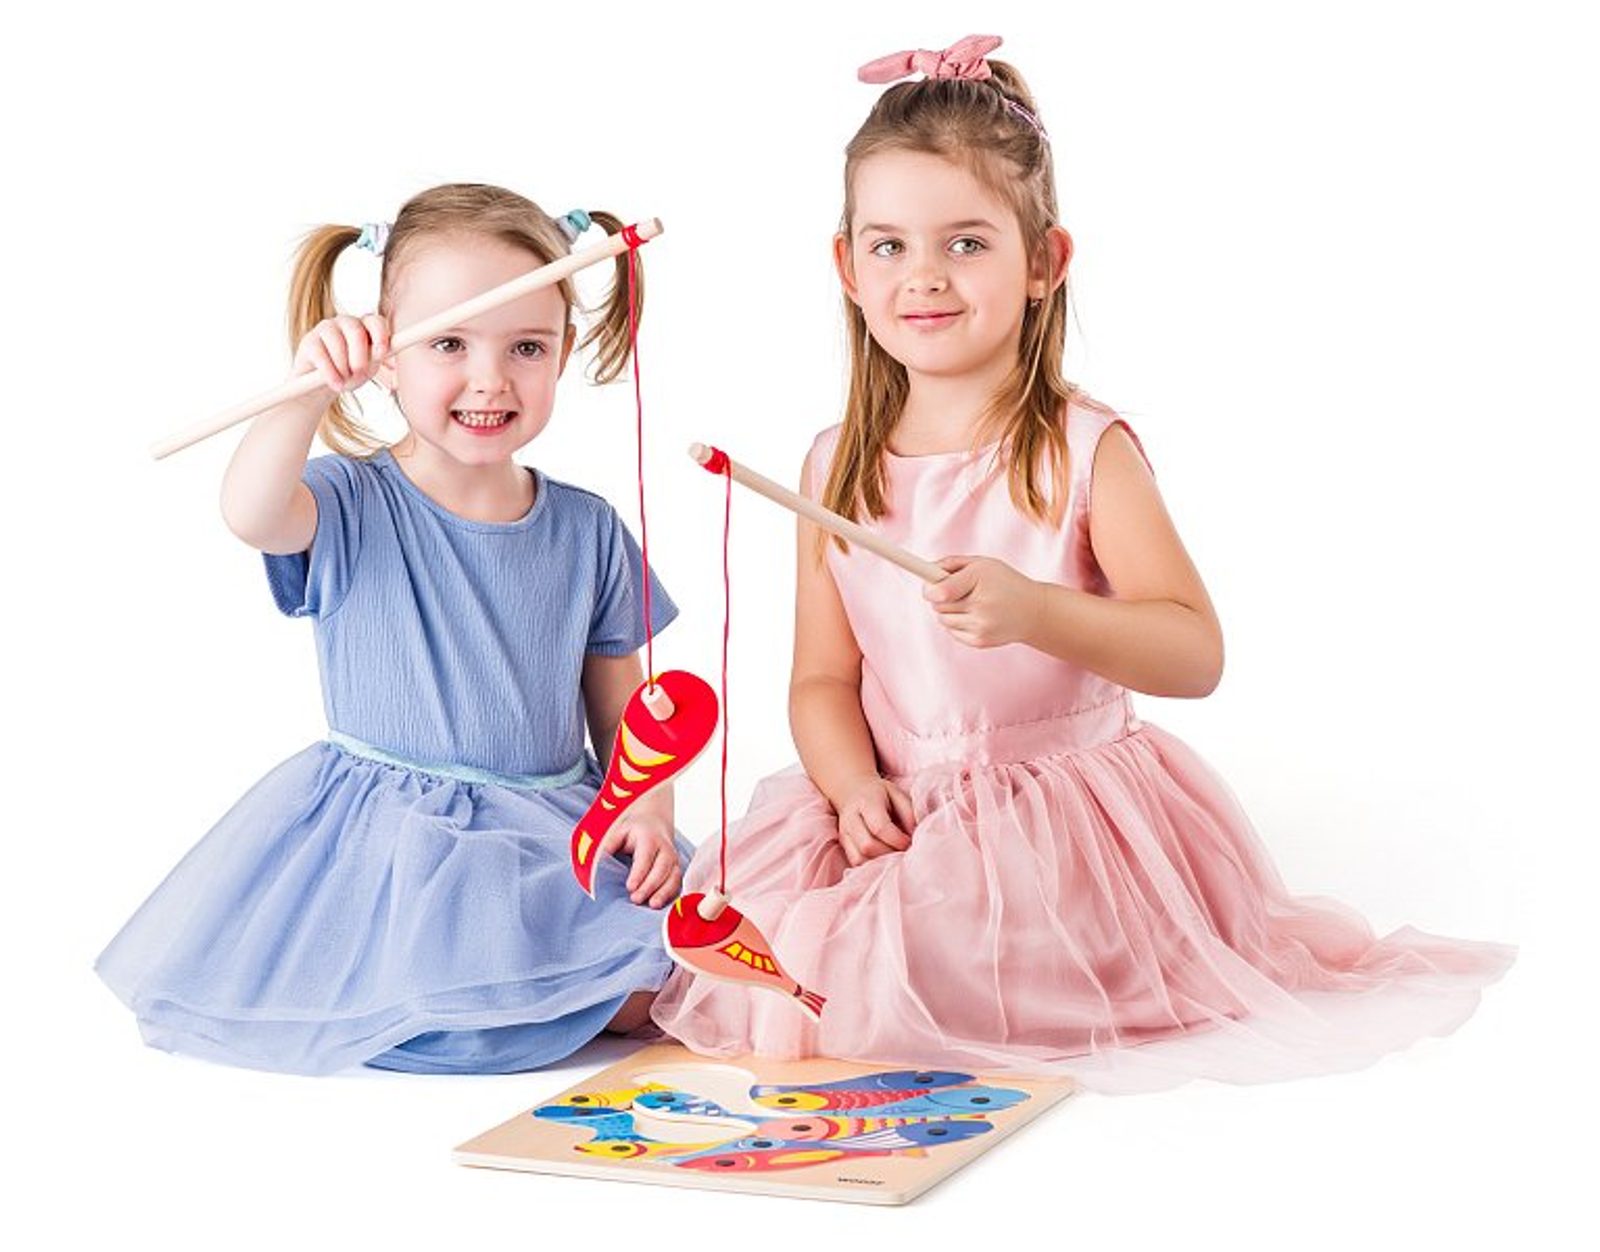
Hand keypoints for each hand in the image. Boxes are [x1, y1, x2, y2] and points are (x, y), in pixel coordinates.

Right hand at [292, 313, 390, 394]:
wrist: (319, 385)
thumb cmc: (350, 372)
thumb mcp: (369, 368)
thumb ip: (380, 361)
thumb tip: (396, 368)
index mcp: (365, 326)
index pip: (376, 321)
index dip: (380, 335)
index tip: (380, 353)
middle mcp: (346, 322)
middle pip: (356, 331)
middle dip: (360, 355)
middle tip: (359, 373)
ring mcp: (326, 329)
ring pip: (337, 343)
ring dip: (343, 367)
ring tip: (345, 381)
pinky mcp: (309, 341)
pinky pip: (320, 355)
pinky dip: (330, 372)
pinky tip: (335, 383)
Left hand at [593, 812, 682, 908]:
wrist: (656, 823)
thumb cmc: (634, 831)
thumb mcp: (619, 832)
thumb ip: (609, 845)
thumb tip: (597, 863)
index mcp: (650, 838)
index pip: (646, 857)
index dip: (639, 873)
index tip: (629, 887)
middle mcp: (665, 849)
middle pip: (661, 869)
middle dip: (650, 886)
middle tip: (636, 899)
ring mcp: (674, 860)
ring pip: (673, 877)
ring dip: (664, 892)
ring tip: (653, 905)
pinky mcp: (677, 870)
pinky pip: (677, 884)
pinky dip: (671, 895)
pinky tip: (662, 906)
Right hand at [834, 775, 915, 867]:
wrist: (851, 791)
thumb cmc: (880, 794)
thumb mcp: (897, 794)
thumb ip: (908, 813)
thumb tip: (914, 836)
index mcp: (866, 802)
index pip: (879, 827)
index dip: (897, 839)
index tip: (910, 842)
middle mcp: (851, 819)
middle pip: (867, 846)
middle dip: (889, 853)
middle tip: (903, 852)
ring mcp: (844, 833)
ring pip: (860, 858)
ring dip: (880, 862)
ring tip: (894, 856)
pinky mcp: (843, 844)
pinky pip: (856, 862)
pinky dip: (871, 865)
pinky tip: (883, 860)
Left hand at [923, 555, 1043, 647]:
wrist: (1034, 612)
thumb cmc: (1005, 583)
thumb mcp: (983, 564)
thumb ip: (952, 564)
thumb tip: (926, 572)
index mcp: (979, 581)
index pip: (941, 592)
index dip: (930, 589)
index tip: (927, 587)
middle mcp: (981, 606)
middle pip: (938, 606)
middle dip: (941, 597)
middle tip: (956, 591)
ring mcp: (981, 626)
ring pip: (943, 620)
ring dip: (949, 611)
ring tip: (970, 603)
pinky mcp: (980, 641)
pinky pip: (952, 632)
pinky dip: (958, 624)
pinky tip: (976, 616)